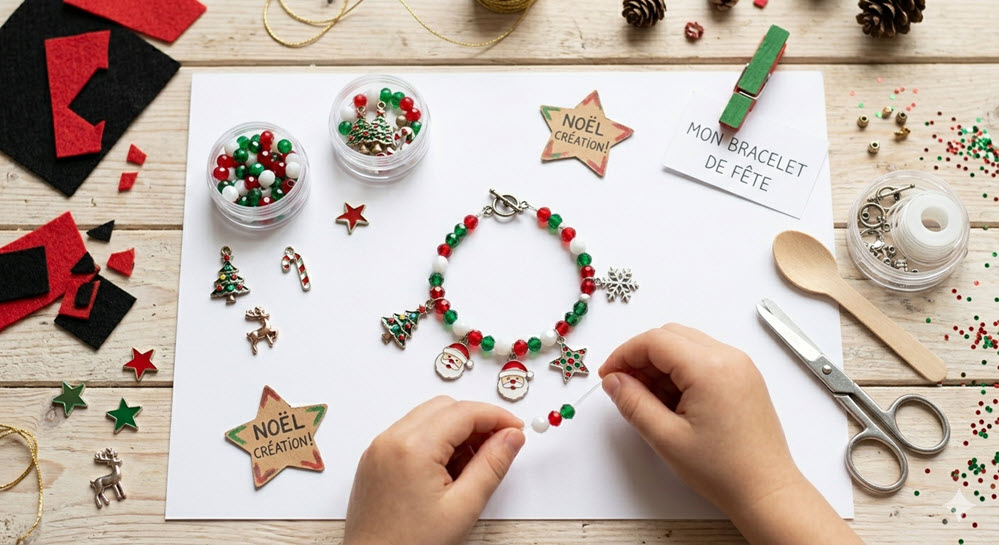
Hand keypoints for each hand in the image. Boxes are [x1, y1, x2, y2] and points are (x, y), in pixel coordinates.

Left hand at [344, 396, 525, 544]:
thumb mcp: (463, 507)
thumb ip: (492, 465)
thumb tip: (511, 437)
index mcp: (412, 448)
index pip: (464, 412)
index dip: (496, 416)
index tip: (515, 428)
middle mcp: (390, 441)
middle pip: (445, 407)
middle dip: (476, 420)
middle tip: (499, 445)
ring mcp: (380, 449)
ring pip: (428, 417)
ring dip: (456, 430)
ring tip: (473, 465)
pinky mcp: (376, 460)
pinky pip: (411, 433)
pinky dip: (436, 440)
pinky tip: (449, 470)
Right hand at [599, 324, 862, 544]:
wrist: (766, 491)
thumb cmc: (724, 470)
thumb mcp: (666, 437)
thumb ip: (633, 402)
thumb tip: (613, 381)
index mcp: (710, 368)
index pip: (655, 340)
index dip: (624, 354)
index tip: (607, 375)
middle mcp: (729, 357)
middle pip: (671, 336)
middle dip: (640, 356)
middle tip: (623, 386)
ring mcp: (740, 366)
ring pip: (686, 346)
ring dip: (660, 364)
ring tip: (647, 400)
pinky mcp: (744, 378)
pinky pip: (703, 359)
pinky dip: (681, 371)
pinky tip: (671, 401)